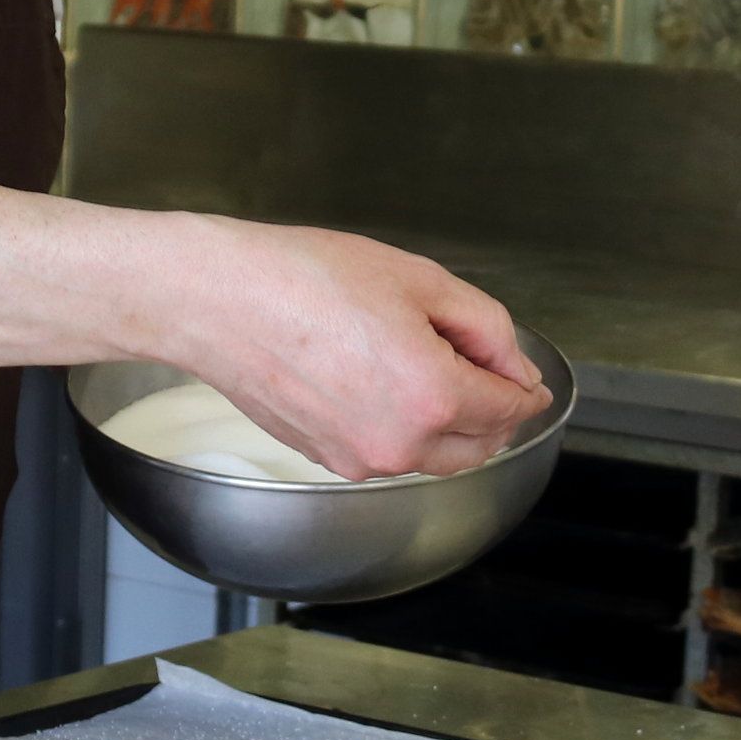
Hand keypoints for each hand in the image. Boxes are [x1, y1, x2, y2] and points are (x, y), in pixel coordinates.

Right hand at [168, 221, 548, 479]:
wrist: (217, 299)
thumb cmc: (303, 278)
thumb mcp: (418, 280)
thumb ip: (485, 326)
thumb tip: (515, 366)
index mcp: (432, 396)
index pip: (510, 407)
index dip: (523, 384)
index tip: (522, 371)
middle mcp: (400, 443)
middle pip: (482, 445)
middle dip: (493, 410)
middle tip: (481, 363)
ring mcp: (360, 459)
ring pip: (435, 456)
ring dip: (448, 422)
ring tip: (419, 360)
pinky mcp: (327, 461)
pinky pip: (388, 453)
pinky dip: (402, 427)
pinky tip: (377, 378)